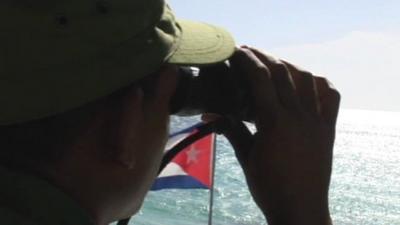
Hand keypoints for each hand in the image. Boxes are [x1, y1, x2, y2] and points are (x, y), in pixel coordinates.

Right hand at [220, 47, 339, 224]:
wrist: (300, 209)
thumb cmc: (269, 186)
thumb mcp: (246, 157)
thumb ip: (231, 130)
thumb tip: (209, 114)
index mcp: (274, 121)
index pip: (260, 79)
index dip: (247, 60)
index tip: (236, 51)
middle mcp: (298, 115)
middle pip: (282, 73)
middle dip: (264, 57)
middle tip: (249, 53)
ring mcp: (316, 120)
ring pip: (307, 79)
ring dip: (288, 66)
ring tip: (275, 65)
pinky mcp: (328, 128)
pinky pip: (330, 96)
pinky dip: (319, 83)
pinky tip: (307, 81)